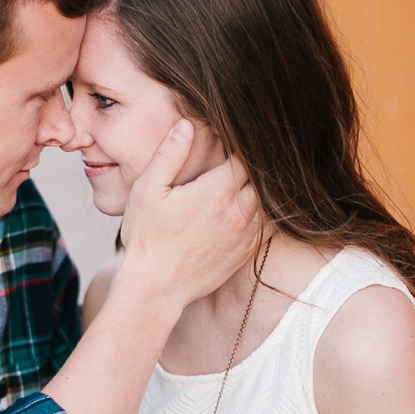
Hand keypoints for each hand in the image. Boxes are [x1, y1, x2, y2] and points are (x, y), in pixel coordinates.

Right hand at [116, 120, 261, 310]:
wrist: (156, 289)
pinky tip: (243, 208)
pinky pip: (267, 225)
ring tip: (240, 183)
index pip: (245, 154)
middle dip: (250, 166)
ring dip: (257, 189)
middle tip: (234, 161)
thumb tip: (187, 124)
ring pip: (268, 200)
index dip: (239, 144)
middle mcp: (239, 211)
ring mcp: (246, 234)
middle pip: (260, 176)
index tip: (229, 142)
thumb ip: (170, 154)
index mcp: (217, 190)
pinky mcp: (247, 252)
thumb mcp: (148, 191)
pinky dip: (261, 213)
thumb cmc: (146, 239)